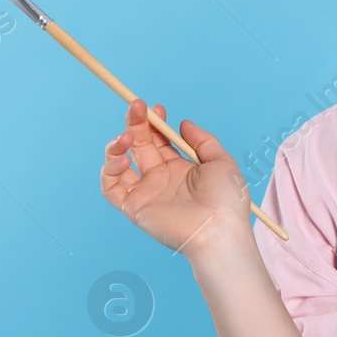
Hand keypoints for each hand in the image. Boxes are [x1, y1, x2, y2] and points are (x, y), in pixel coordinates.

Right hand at [100, 98, 251, 256]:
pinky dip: (110, 170)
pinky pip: (111, 188)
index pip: (160, 140)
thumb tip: (183, 123)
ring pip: (119, 164)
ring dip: (117, 145)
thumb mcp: (221, 162)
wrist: (219, 230)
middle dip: (136, 124)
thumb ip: (202, 140)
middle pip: (140, 145)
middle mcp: (161, 178)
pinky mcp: (134, 207)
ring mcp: (146, 192)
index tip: (156, 108)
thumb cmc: (226, 200)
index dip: (155, 123)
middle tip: (137, 106)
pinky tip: (123, 160)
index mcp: (181, 167)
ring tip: (126, 136)